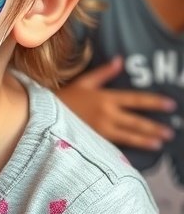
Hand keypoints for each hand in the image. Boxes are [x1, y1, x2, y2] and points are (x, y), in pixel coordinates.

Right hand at [58, 56, 175, 149]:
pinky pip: (115, 146)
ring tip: (160, 143)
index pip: (136, 100)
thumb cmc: (64, 97)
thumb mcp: (84, 81)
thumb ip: (104, 73)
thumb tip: (120, 60)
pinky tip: (138, 153)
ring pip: (129, 136)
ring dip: (146, 139)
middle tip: (171, 132)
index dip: (154, 102)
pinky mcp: (95, 141)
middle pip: (136, 121)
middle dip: (155, 127)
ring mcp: (101, 129)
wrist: (43, 114)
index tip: (170, 105)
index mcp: (106, 97)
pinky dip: (128, 149)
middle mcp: (106, 114)